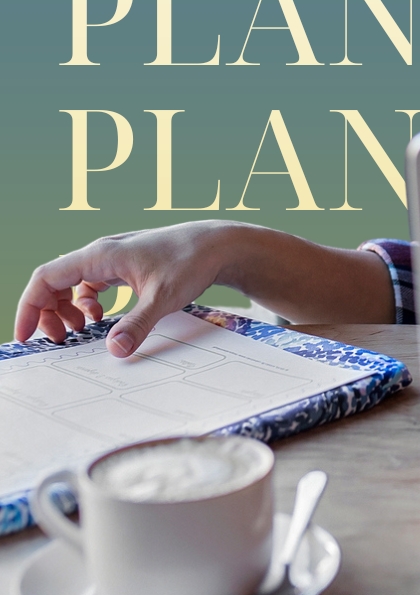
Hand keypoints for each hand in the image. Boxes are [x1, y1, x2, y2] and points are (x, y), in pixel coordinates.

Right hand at [14, 221, 237, 357]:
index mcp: (100, 255)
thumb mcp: (163, 297)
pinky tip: (101, 319)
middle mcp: (101, 253)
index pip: (46, 277)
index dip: (30, 307)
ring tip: (80, 332)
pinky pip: (91, 285)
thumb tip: (114, 350)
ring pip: (71, 283)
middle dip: (48, 312)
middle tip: (61, 341)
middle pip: (54, 281)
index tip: (27, 336)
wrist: (218, 244)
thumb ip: (138, 324)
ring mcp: (113, 258)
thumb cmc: (191, 261)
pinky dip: (86, 303)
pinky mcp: (124, 266)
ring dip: (66, 309)